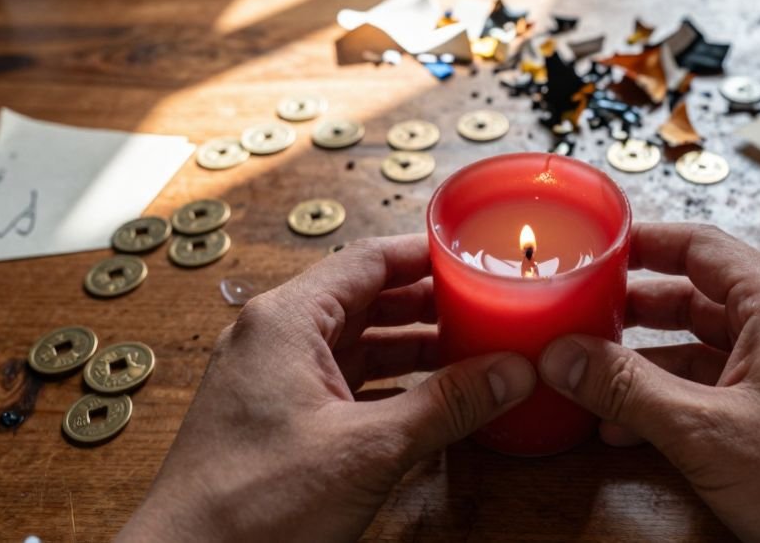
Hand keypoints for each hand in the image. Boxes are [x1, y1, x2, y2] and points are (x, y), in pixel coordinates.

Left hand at [118, 235, 535, 541]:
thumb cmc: (250, 505)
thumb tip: (509, 373)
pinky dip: (387, 385)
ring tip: (470, 352)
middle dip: (428, 305)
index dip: (424, 255)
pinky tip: (428, 401)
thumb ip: (446, 405)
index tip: (472, 256)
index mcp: (286, 320)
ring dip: (412, 349)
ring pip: (356, 344)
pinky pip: (342, 382)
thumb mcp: (368, 448)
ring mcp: (271, 378)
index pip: (367, 260)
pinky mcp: (275, 417)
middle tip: (485, 307)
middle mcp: (274, 338)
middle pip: (365, 300)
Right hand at [539, 223, 759, 542]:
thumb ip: (629, 389)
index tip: (589, 246)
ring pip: (699, 346)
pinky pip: (714, 387)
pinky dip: (670, 398)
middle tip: (574, 313)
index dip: (640, 241)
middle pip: (693, 294)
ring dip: (644, 363)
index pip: (698, 245)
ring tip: (585, 375)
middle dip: (630, 309)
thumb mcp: (707, 431)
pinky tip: (626, 426)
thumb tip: (561, 354)